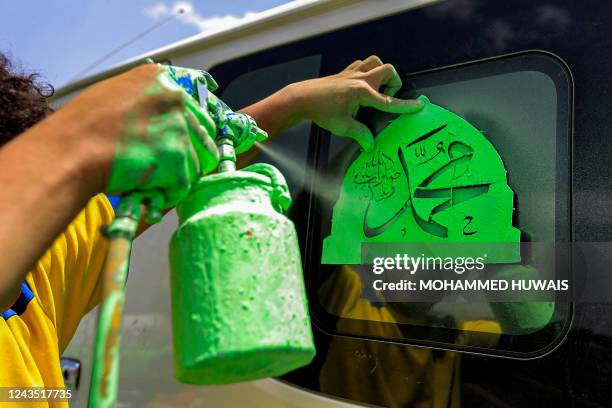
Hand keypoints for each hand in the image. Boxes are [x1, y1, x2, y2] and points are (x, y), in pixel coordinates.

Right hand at [58, 63, 218, 207]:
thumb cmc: (81, 126)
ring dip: (174, 176)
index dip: (188, 130)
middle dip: (188, 154)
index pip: (195, 107)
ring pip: (193, 163)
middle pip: (203, 136)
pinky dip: (165, 193)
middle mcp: (176, 100)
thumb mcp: (116, 95)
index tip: (177, 142)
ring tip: (144, 177)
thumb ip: (145, 102)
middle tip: (165, 167)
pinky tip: (142, 188)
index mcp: (161, 80)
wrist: (71, 151)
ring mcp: (180, 130)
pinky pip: (182, 186)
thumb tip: (159, 118)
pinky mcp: (179, 160)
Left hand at [288, 56, 423, 150]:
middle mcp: (360, 79)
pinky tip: (361, 85)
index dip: (406, 106)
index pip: (389, 101)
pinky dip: (367, 71)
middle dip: (393, 83)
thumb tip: (371, 145)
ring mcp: (352, 73)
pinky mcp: (344, 72)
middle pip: (388, 71)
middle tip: (385, 98)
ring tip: (376, 89)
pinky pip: (362, 64)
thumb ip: (361, 134)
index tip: (420, 106)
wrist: (302, 98)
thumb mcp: (343, 127)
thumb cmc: (322, 112)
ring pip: (375, 62)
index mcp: (363, 93)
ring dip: (381, 73)